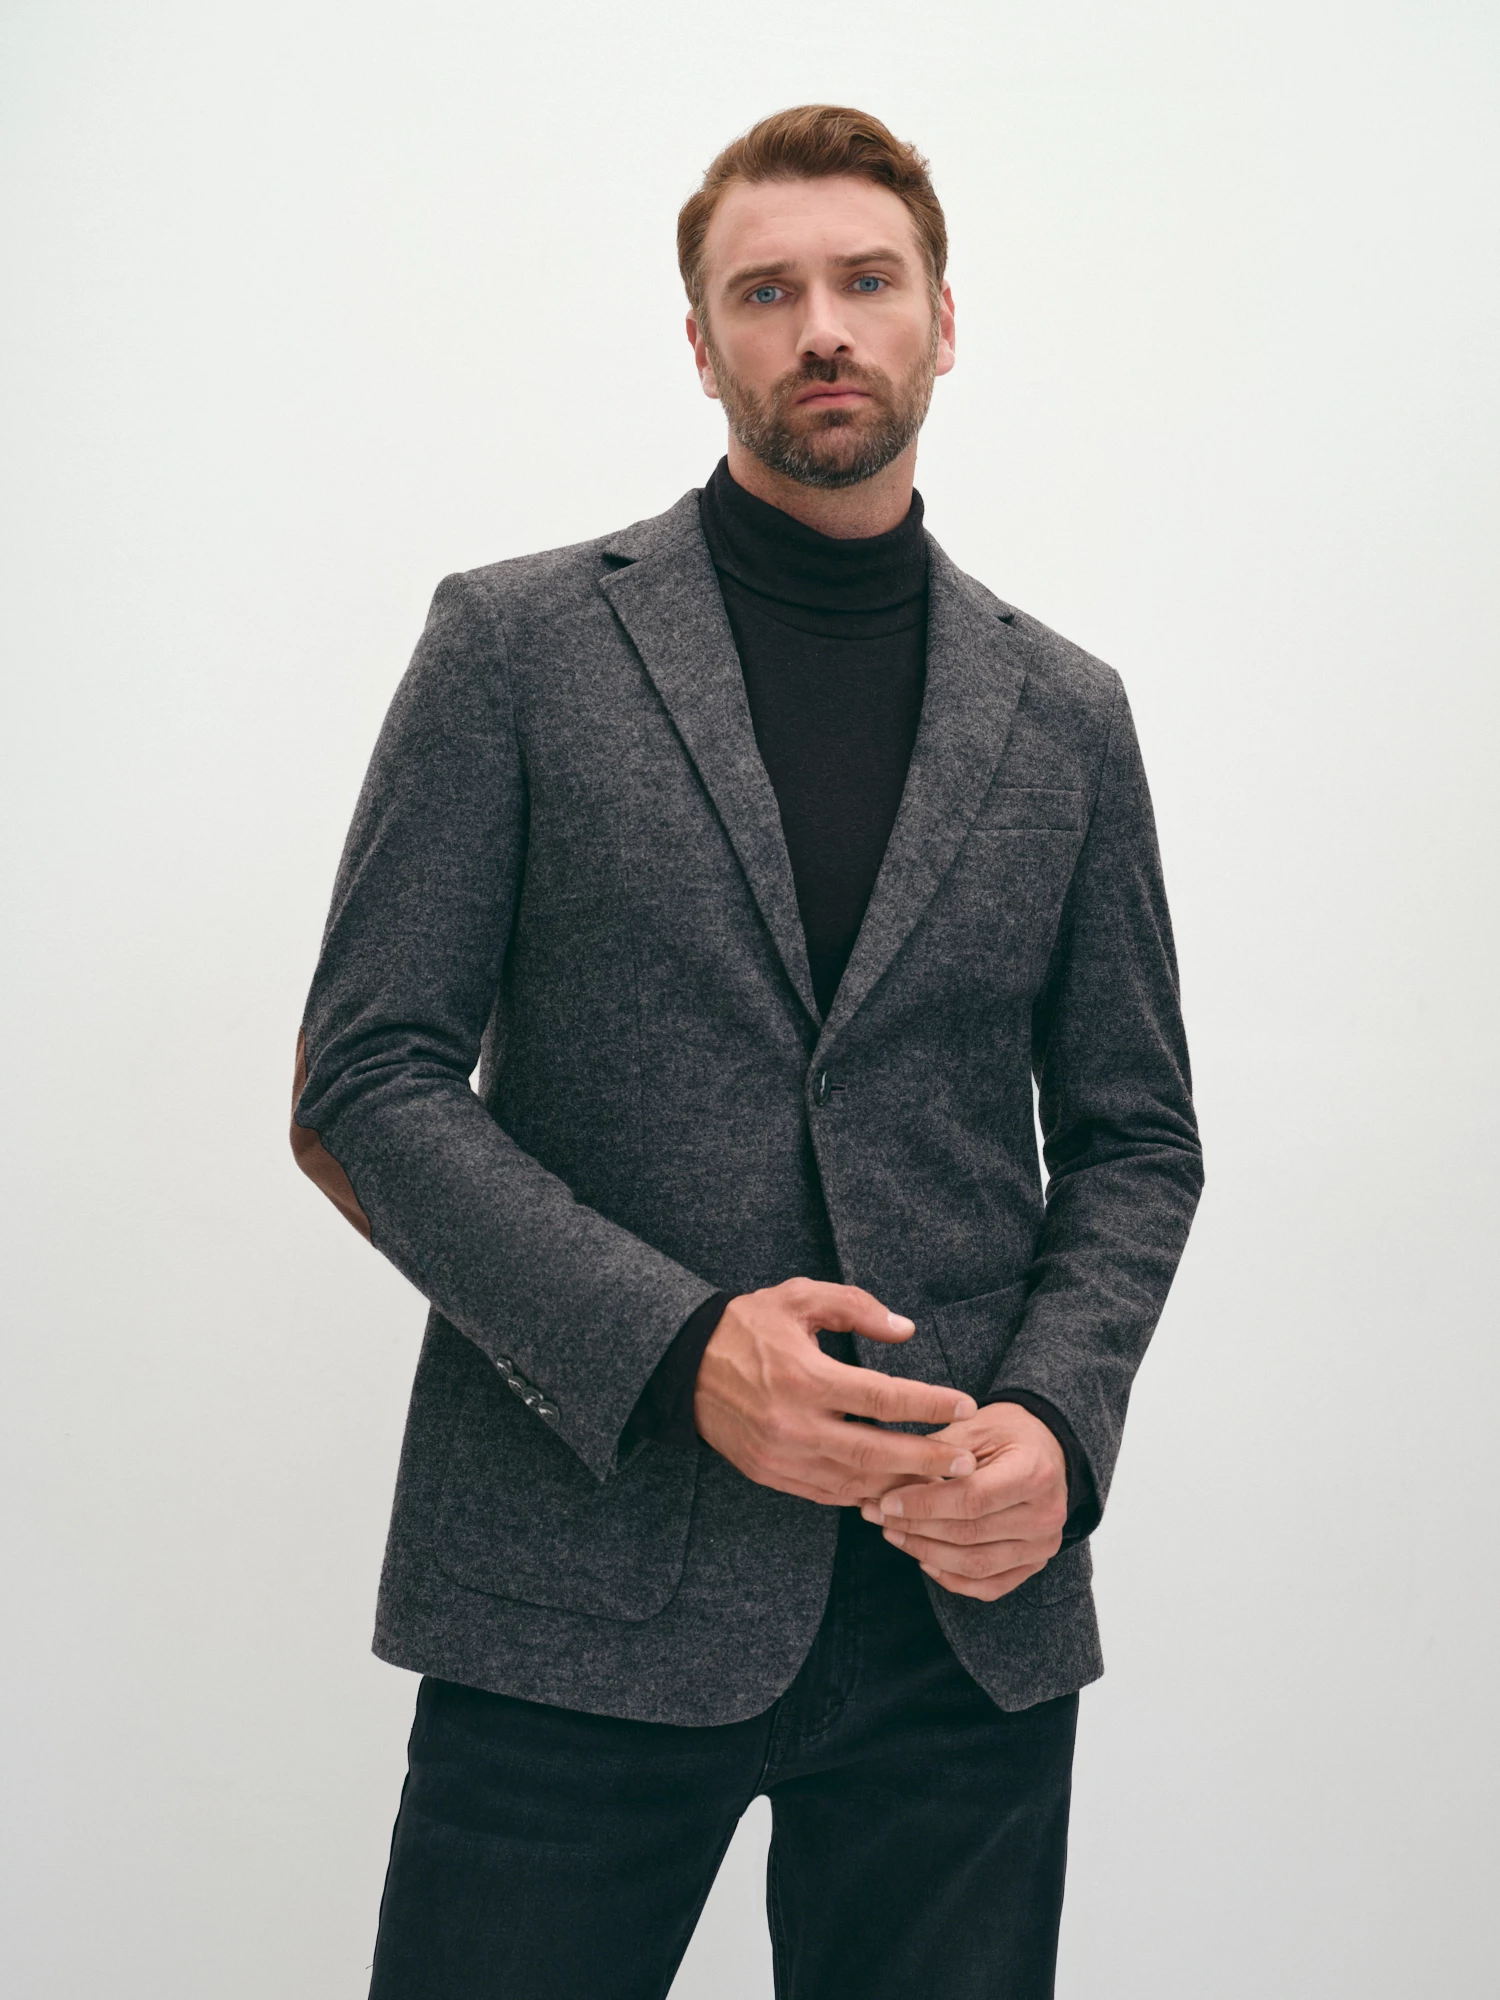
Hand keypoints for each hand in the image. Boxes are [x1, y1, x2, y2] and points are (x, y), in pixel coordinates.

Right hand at [693, 1278, 978, 1506]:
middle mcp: (793, 1423)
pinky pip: (828, 1494)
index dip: (929, 1403)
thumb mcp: (798, 1297)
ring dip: (902, 1484)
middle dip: (929, 1460)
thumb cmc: (747, 1325)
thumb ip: (855, 1306)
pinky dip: (864, 1494)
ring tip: (943, 1482)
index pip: (882, 1397)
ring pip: (855, 1482)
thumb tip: (905, 1331)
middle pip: (877, 1451)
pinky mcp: (770, 1474)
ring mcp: (781, 1456)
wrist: (685, 1367)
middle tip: (968, 1462)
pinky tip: (893, 1488)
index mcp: (805, 1376)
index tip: (966, 1405)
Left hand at [862, 1402, 1069, 1600]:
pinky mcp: (1034, 1564)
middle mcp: (1046, 1515)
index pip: (971, 1499)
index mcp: (1033, 1473)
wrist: (1046, 1448)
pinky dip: (951, 1578)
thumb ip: (938, 1455)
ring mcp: (1043, 1545)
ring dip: (925, 1553)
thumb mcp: (973, 1427)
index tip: (886, 1501)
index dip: (924, 1504)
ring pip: (974, 1565)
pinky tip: (923, 1559)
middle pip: (969, 1534)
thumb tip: (888, 1481)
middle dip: (916, 1527)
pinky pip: (988, 1586)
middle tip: (877, 1515)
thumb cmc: (1007, 1432)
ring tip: (892, 1533)